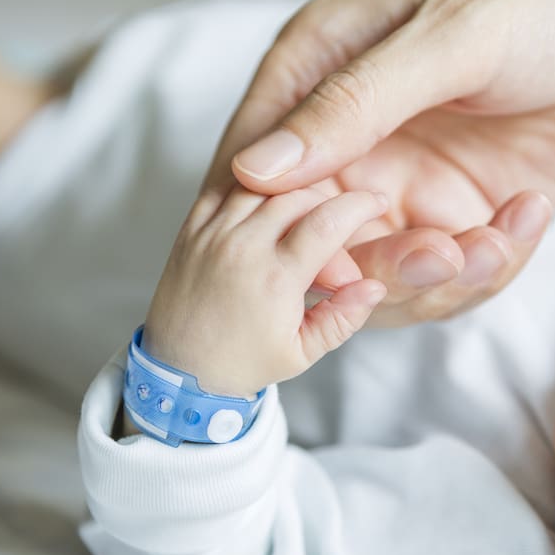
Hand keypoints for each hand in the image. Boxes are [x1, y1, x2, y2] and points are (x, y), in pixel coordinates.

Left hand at [142, 186, 388, 398]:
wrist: (178, 370)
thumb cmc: (242, 363)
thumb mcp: (302, 352)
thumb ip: (344, 317)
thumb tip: (375, 287)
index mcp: (273, 280)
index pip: (328, 221)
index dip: (360, 205)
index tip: (375, 204)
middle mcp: (240, 249)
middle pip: (298, 195)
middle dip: (329, 201)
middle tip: (340, 222)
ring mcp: (212, 235)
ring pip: (263, 184)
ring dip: (293, 191)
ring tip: (308, 212)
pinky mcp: (191, 230)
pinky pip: (225, 187)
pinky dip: (254, 187)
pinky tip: (269, 202)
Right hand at [201, 0, 554, 325]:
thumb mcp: (457, 38)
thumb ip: (356, 104)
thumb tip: (257, 169)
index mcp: (330, 62)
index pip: (258, 159)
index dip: (270, 224)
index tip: (310, 263)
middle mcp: (363, 127)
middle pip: (318, 233)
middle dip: (373, 266)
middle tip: (437, 257)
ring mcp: (419, 172)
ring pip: (386, 268)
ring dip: (440, 274)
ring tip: (496, 239)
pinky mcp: (474, 207)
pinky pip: (456, 270)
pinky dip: (491, 264)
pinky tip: (532, 213)